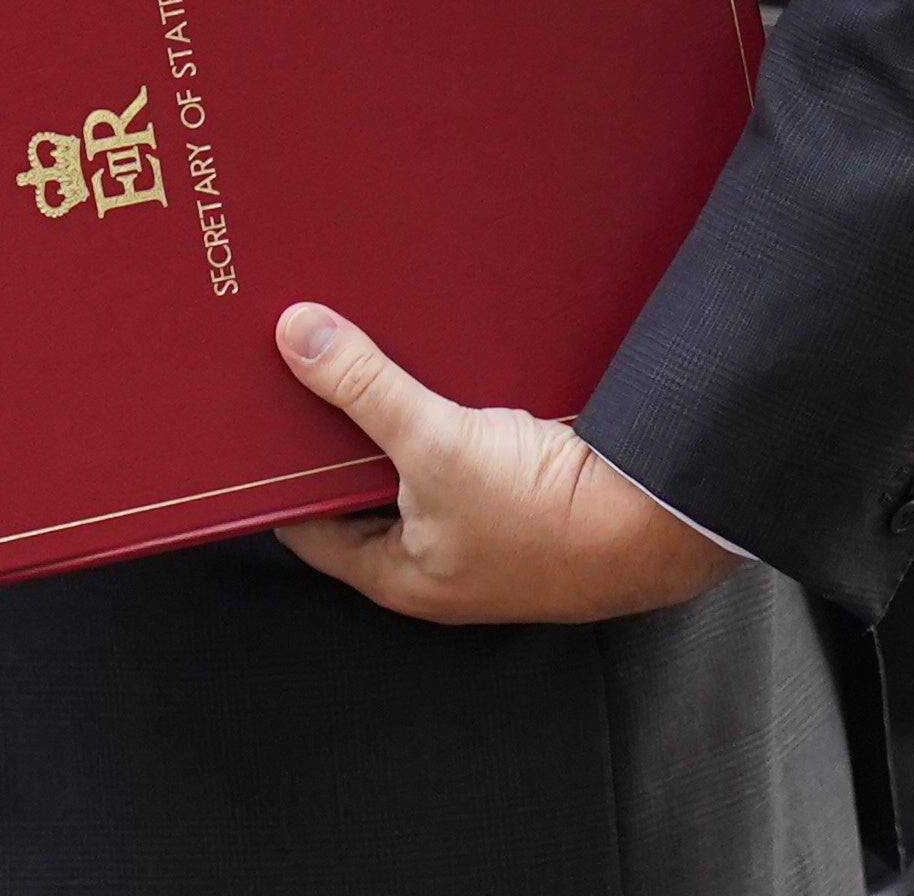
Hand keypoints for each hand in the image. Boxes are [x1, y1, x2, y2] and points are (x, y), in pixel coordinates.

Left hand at [270, 301, 741, 623]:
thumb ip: (363, 390)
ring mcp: (481, 526)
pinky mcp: (521, 489)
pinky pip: (465, 440)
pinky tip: (438, 353)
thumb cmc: (552, 521)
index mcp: (398, 576)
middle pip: (360, 486)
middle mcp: (434, 558)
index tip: (249, 416)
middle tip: (298, 363)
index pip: (306, 525)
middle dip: (335, 428)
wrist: (664, 520)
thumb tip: (296, 336)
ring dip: (394, 408)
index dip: (275, 472)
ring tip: (360, 343)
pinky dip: (446, 402)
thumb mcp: (437, 447)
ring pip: (415, 459)